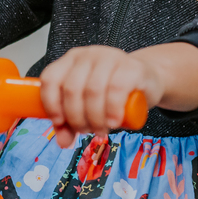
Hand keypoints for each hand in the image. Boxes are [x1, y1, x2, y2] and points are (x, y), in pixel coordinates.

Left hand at [39, 46, 165, 147]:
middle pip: (72, 89)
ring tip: (101, 129)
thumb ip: (71, 122)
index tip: (59, 122)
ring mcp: (110, 57)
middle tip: (86, 131)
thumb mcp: (88, 105)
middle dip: (76, 118)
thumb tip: (63, 142)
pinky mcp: (131, 67)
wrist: (147, 81)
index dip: (51, 104)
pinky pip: (117, 89)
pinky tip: (114, 121)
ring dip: (95, 118)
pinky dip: (112, 109)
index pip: (50, 79)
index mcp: (71, 61)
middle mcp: (88, 55)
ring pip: (93, 90)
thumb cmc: (114, 92)